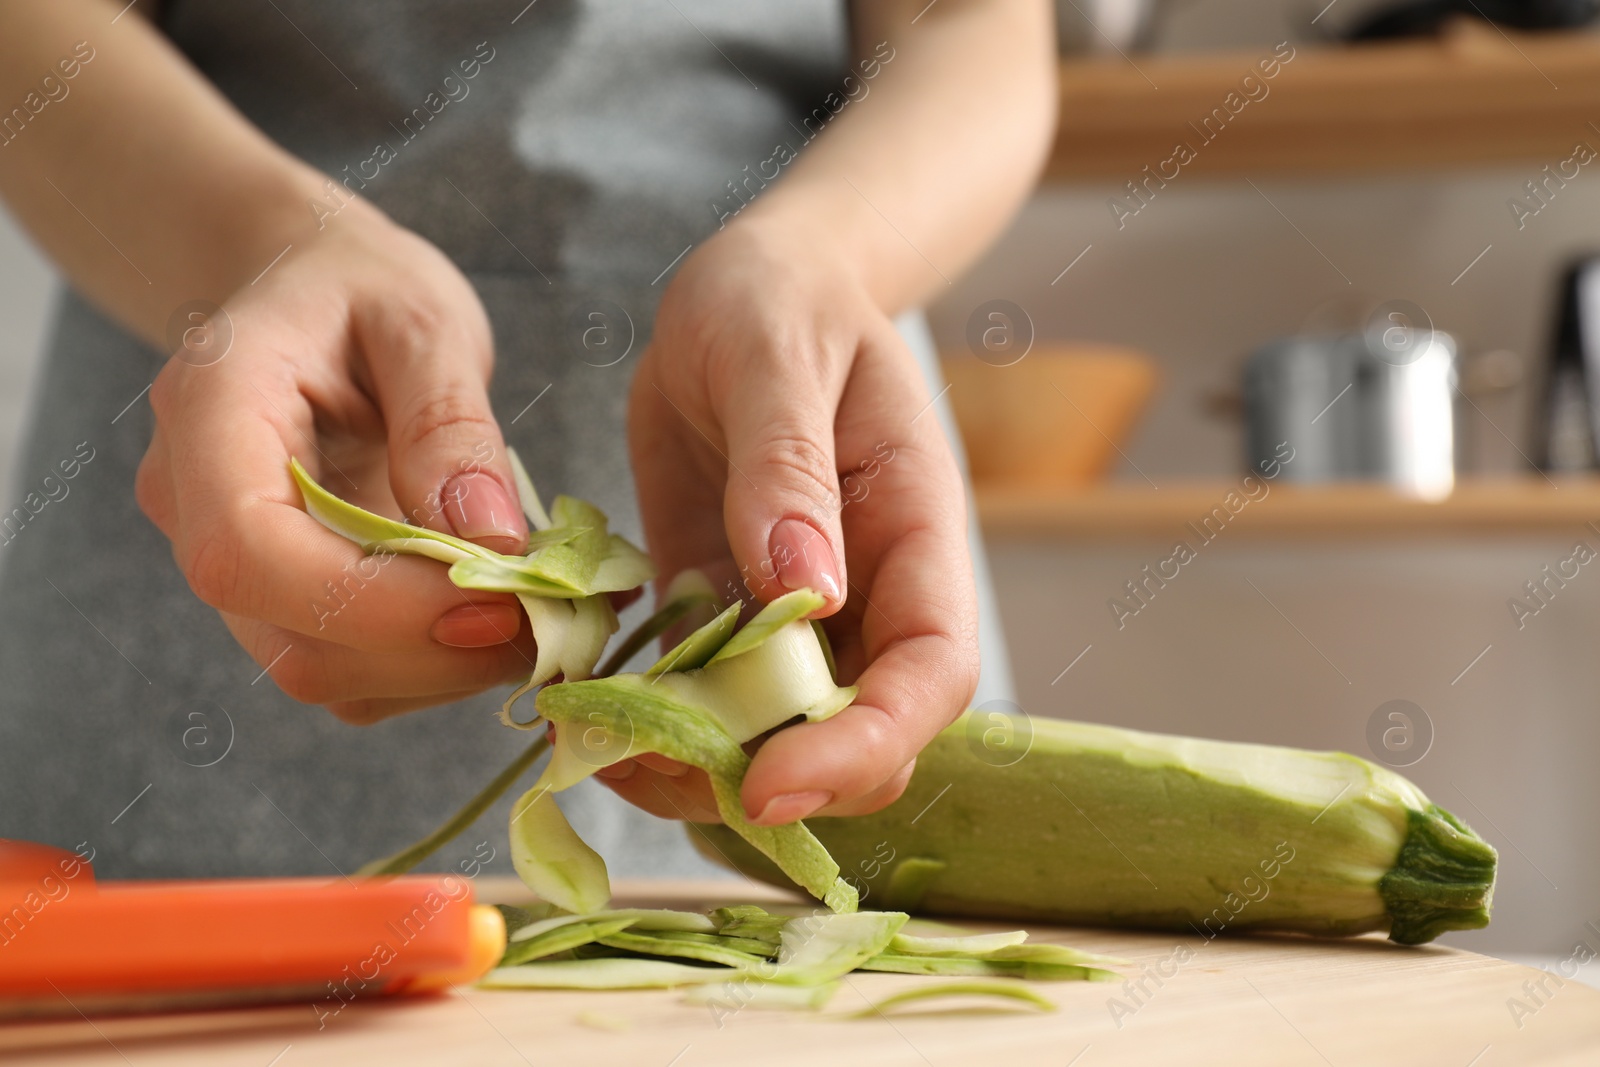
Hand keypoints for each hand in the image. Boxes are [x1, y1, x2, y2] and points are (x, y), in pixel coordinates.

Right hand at [137, 201, 538, 721]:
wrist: (313, 295)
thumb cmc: (361, 287)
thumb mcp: (422, 319)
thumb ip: (450, 422)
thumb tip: (489, 539)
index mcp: (210, 413)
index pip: (250, 555)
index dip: (378, 606)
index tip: (501, 601)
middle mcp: (194, 505)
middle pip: (295, 641)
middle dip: (440, 649)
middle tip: (560, 611)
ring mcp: (231, 566)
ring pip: (328, 673)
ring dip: (450, 665)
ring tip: (549, 607)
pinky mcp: (282, 601)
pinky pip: (354, 672)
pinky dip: (439, 661)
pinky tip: (506, 607)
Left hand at [607, 216, 979, 825]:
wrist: (745, 290)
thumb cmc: (781, 297)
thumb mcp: (776, 353)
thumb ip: (787, 467)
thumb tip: (806, 595)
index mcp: (914, 530)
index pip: (931, 673)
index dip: (864, 746)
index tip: (770, 781)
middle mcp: (869, 591)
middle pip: (858, 735)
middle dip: (770, 777)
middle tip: (651, 768)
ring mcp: (797, 613)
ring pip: (774, 734)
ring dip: (697, 766)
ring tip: (599, 747)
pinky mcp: (726, 608)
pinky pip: (703, 696)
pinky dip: (652, 723)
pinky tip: (585, 711)